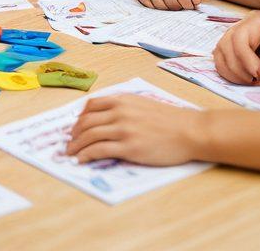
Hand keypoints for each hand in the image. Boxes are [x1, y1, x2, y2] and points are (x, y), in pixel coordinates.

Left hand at [65, 93, 200, 165]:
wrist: (189, 131)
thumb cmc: (171, 119)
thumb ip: (124, 107)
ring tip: (72, 153)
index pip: (91, 105)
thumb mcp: (143, 104)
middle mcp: (119, 112)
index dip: (80, 117)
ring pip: (89, 136)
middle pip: (86, 121)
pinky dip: (86, 155)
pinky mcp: (128, 148)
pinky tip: (82, 160)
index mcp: (122, 100)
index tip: (76, 126)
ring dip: (76, 146)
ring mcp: (123, 130)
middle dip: (74, 133)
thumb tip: (107, 117)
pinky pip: (99, 150)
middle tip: (70, 142)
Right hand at [132, 0, 202, 9]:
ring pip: (159, 5)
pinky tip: (161, 0)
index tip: (190, 6)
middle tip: (181, 5)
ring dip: (168, 8)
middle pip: (170, 0)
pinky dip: (158, 7)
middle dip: (178, 7)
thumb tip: (196, 1)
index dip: (188, 3)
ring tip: (172, 2)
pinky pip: (150, 6)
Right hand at [212, 10, 259, 83]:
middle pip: (226, 49)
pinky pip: (219, 64)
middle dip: (241, 71)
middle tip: (259, 78)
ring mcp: (226, 38)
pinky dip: (230, 76)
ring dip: (235, 75)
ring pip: (220, 58)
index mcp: (252, 23)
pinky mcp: (224, 49)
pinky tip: (244, 78)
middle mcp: (234, 28)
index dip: (246, 59)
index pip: (239, 39)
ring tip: (253, 80)